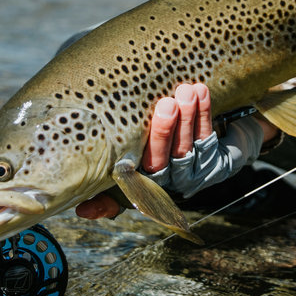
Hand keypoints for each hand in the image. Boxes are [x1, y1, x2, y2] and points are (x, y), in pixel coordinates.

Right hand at [74, 83, 278, 218]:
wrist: (212, 149)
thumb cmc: (159, 143)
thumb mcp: (133, 155)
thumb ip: (110, 170)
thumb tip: (81, 203)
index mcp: (141, 182)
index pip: (122, 190)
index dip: (105, 201)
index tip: (89, 203)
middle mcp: (165, 184)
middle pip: (161, 161)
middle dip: (163, 132)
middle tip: (166, 105)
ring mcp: (190, 175)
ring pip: (186, 148)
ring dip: (188, 118)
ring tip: (186, 92)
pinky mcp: (213, 163)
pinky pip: (207, 136)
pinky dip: (204, 113)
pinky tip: (200, 92)